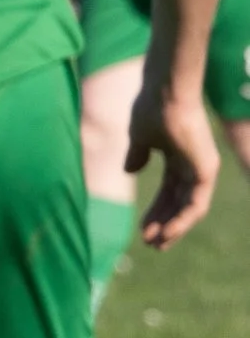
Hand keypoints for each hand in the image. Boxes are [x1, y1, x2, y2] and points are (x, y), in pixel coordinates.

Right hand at [127, 79, 219, 247]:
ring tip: (157, 244)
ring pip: (190, 208)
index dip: (155, 211)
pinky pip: (196, 204)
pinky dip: (182, 220)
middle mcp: (194, 165)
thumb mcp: (140, 137)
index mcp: (179, 157)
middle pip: (179, 202)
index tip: (142, 230)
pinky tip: (168, 233)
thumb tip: (131, 171)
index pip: (169, 192)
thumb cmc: (151, 107)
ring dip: (174, 228)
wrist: (164, 92)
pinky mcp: (206, 170)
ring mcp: (202, 168)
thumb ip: (137, 154)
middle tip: (151, 244)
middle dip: (164, 224)